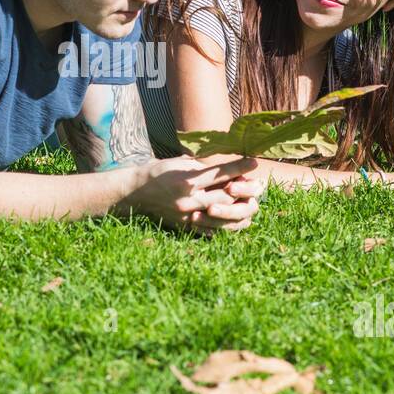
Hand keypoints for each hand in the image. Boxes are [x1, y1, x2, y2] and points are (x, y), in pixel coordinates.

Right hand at [120, 156, 262, 233]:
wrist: (135, 193)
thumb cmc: (158, 172)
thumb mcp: (180, 163)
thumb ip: (204, 167)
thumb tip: (229, 167)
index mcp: (186, 181)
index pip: (219, 174)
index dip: (239, 168)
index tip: (254, 163)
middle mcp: (187, 201)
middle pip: (225, 198)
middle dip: (244, 191)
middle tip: (258, 185)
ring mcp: (186, 217)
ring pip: (222, 218)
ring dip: (239, 211)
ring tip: (250, 203)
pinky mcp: (184, 227)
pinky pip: (211, 230)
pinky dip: (225, 225)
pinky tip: (236, 219)